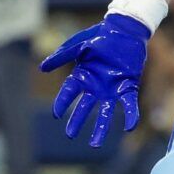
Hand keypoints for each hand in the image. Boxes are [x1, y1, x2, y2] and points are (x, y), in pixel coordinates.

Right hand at [39, 13, 150, 146]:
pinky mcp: (128, 86)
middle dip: (77, 121)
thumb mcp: (78, 44)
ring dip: (101, 128)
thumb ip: (62, 56)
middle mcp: (95, 86)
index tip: (57, 114)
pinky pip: (129, 104)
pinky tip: (129, 127)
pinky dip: (130, 115)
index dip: (62, 102)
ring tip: (96, 144)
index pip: (69, 92)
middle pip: (84, 107)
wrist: (124, 29)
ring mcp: (112, 88)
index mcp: (82, 75)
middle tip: (70, 135)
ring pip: (106, 112)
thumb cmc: (99, 36)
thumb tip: (42, 68)